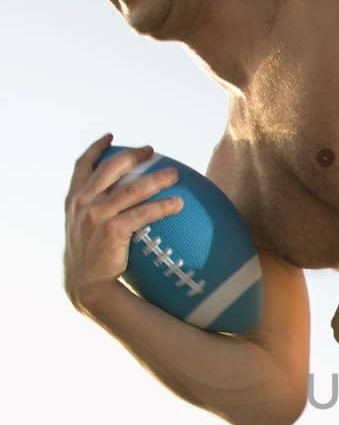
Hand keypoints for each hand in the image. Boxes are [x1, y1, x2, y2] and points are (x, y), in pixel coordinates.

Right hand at [65, 135, 182, 312]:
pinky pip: (143, 213)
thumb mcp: (83, 230)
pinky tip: (179, 204)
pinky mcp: (112, 231)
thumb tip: (119, 202)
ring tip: (175, 174)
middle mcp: (82, 203)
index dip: (96, 148)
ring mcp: (96, 216)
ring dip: (156, 178)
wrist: (87, 286)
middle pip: (110, 168)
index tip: (111, 137)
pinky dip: (162, 207)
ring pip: (131, 188)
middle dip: (132, 155)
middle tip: (152, 150)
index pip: (82, 165)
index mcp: (73, 200)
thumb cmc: (91, 260)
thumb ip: (94, 212)